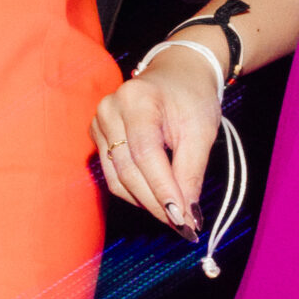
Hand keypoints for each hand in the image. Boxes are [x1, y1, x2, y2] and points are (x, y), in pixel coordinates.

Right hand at [91, 53, 222, 238]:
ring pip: (117, 178)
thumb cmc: (192, 97)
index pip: (145, 154)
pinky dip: (135, 191)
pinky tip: (157, 199)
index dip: (162, 190)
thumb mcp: (201, 131)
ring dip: (146, 202)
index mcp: (136, 99)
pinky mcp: (97, 136)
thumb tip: (187, 214)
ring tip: (174, 216)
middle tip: (184, 225)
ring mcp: (99, 123)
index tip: (183, 219)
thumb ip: (191, 171)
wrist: (178, 73)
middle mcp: (109, 110)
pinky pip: (113, 174)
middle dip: (157, 202)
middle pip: (128, 170)